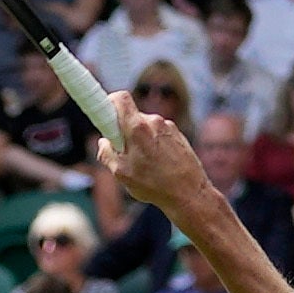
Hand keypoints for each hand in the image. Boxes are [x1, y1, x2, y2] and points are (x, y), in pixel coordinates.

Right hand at [105, 104, 213, 221]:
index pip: (120, 99)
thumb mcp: (121, 173)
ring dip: (140, 140)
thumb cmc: (154, 185)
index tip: (105, 115)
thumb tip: (103, 142)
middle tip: (124, 152)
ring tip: (145, 164)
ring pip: (145, 127)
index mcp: (137, 128)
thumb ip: (107, 154)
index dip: (109, 102)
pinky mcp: (178, 134)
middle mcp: (154, 121)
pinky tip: (158, 164)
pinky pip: (158, 133)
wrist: (189, 193)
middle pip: (131, 116)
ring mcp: (168, 126)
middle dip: (124, 131)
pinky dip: (154, 144)